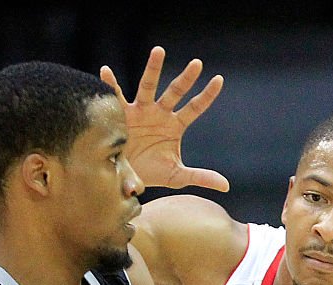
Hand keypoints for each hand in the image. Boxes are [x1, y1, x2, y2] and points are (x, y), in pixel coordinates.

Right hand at [100, 47, 229, 191]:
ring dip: (153, 69)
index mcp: (175, 125)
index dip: (206, 95)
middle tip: (198, 63)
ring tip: (159, 51)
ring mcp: (141, 111)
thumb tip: (226, 186)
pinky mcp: (122, 114)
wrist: (126, 177)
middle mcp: (159, 113)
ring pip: (148, 86)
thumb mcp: (178, 176)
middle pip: (175, 92)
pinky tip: (106, 71)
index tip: (219, 80)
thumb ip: (201, 177)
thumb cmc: (153, 173)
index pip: (195, 107)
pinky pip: (116, 97)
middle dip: (186, 78)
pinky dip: (111, 83)